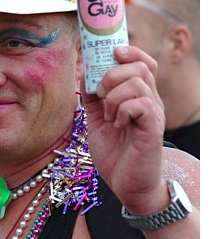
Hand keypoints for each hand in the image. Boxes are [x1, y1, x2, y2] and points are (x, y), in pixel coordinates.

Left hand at [82, 45, 166, 213]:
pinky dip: (121, 110)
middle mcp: (150, 101)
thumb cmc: (115, 153)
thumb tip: (84, 73)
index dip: (130, 51)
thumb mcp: (96, 120)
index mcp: (138, 96)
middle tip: (101, 96)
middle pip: (139, 66)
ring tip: (108, 116)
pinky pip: (140, 104)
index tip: (111, 54)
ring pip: (137, 82)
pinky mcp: (152, 128)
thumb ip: (92, 98)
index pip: (143, 62)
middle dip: (112, 75)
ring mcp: (153, 114)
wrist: (127, 186)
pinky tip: (116, 124)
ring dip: (113, 96)